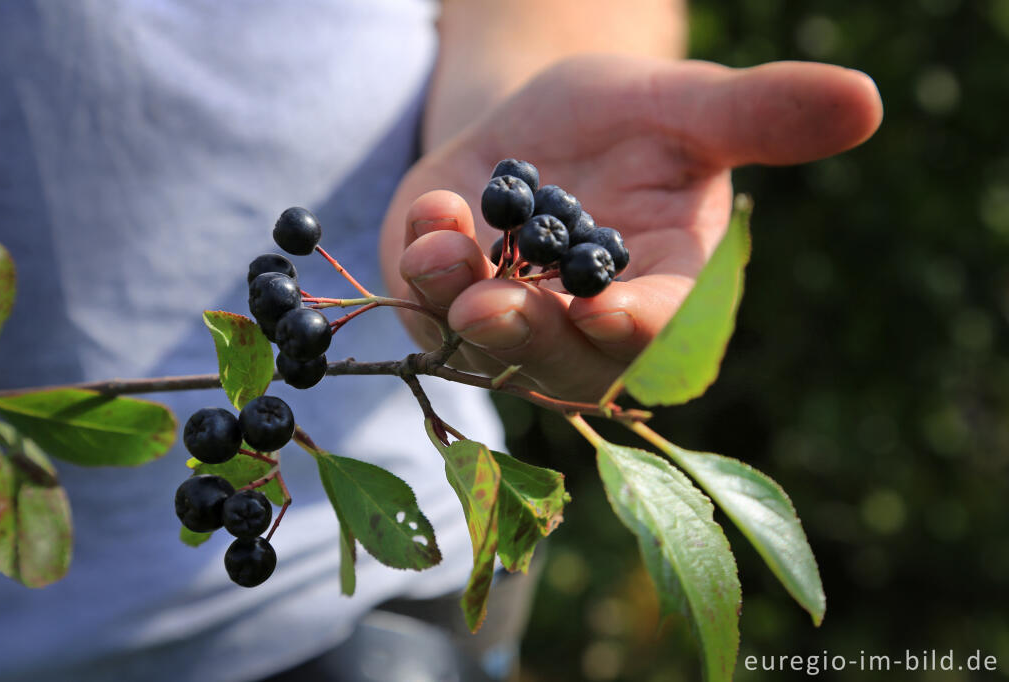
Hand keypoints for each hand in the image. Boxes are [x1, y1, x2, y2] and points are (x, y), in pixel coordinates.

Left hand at [380, 55, 882, 401]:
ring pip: (486, 342)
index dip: (638, 331)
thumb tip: (866, 99)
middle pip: (562, 359)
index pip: (660, 332)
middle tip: (495, 306)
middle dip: (528, 334)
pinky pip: (429, 303)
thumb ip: (757, 117)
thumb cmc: (624, 122)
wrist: (536, 127)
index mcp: (661, 292)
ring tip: (442, 249)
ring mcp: (512, 323)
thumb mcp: (685, 107)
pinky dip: (421, 265)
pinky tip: (429, 218)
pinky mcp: (448, 301)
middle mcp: (583, 329)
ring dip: (457, 303)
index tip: (610, 315)